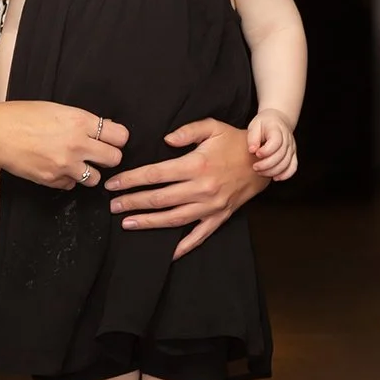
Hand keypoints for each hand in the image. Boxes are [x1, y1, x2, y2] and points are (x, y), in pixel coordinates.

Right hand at [0, 101, 127, 189]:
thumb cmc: (20, 116)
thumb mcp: (56, 109)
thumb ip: (81, 121)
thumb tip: (103, 129)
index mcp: (79, 121)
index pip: (120, 136)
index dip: (117, 138)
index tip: (111, 139)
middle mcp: (77, 144)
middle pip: (114, 159)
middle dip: (108, 157)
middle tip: (97, 153)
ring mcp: (65, 165)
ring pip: (96, 178)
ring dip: (89, 172)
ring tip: (75, 162)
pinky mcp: (53, 180)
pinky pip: (72, 185)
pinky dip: (67, 179)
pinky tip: (55, 167)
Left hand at [104, 118, 267, 257]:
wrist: (265, 160)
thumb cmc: (235, 141)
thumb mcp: (213, 127)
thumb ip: (187, 131)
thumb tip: (165, 140)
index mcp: (196, 165)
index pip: (155, 175)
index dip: (131, 180)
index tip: (114, 184)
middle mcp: (202, 189)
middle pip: (159, 199)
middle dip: (132, 202)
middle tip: (113, 206)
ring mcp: (211, 206)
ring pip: (173, 219)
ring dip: (148, 222)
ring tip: (128, 223)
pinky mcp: (220, 217)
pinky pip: (199, 235)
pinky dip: (184, 246)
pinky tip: (168, 252)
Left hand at [247, 108, 296, 179]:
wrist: (277, 120)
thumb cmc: (264, 124)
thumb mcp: (255, 125)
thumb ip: (252, 137)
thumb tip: (252, 150)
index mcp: (277, 130)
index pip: (276, 142)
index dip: (266, 151)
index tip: (257, 154)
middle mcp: (287, 139)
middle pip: (281, 155)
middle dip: (267, 164)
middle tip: (255, 167)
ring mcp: (291, 147)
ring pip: (286, 163)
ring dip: (273, 171)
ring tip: (260, 172)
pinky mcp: (293, 154)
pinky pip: (293, 167)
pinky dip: (285, 174)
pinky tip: (275, 178)